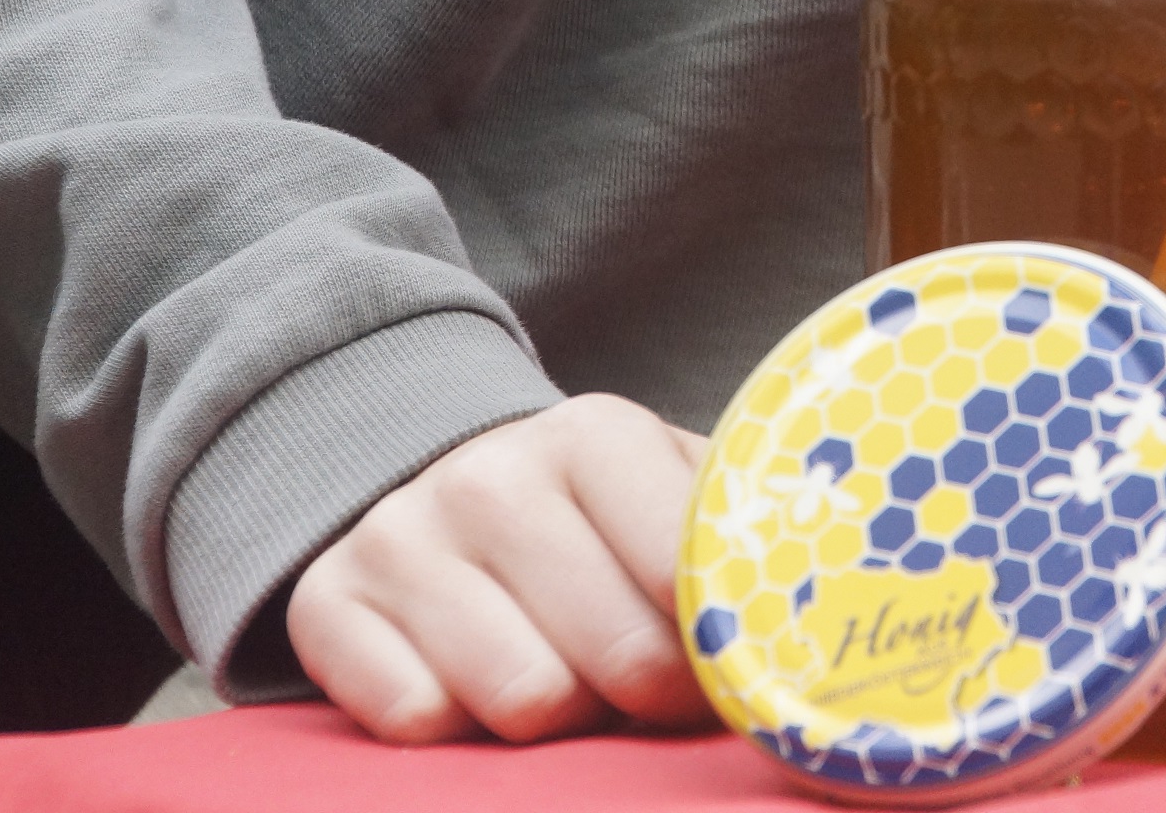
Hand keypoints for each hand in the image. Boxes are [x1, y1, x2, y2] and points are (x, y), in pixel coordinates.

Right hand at [287, 393, 714, 742]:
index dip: (718, 649)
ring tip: (561, 675)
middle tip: (642, 686)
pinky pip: (417, 724)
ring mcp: (400, 535)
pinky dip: (458, 731)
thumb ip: (751, 531)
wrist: (440, 488)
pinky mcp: (325, 603)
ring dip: (556, 718)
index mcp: (594, 434)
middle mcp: (490, 474)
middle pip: (615, 660)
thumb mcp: (674, 494)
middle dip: (643, 697)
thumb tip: (840, 602)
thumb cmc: (595, 518)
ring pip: (521, 704)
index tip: (727, 664)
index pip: (688, 575)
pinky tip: (471, 682)